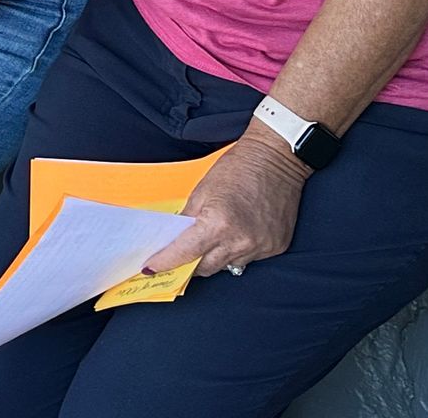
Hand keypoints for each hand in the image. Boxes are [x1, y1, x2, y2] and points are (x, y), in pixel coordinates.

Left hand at [139, 128, 307, 278]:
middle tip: (179, 255)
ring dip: (215, 257)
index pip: (185, 253)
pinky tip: (237, 234)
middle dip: (189, 263)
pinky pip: (249, 258)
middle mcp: (240, 241)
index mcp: (218, 224)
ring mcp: (261, 247)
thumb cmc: (237, 168)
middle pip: (205, 267)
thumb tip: (174, 238)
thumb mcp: (202, 190)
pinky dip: (238, 250)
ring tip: (212, 240)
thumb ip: (188, 218)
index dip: (165, 262)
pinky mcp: (276, 247)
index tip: (151, 268)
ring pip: (228, 265)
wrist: (276, 159)